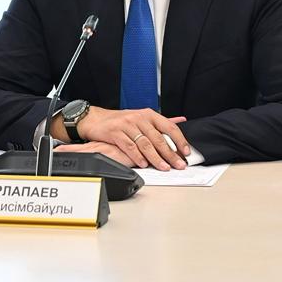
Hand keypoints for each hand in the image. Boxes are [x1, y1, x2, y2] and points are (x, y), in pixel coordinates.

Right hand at [70, 107, 189, 169]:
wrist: (95, 119)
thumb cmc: (120, 120)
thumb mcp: (142, 117)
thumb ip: (160, 122)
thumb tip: (180, 121)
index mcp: (148, 114)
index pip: (169, 127)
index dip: (179, 140)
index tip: (186, 152)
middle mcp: (139, 118)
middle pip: (158, 138)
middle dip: (170, 154)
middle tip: (178, 165)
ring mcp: (127, 125)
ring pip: (145, 143)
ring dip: (156, 158)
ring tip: (163, 167)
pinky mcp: (116, 132)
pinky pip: (129, 146)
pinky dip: (137, 157)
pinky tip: (143, 164)